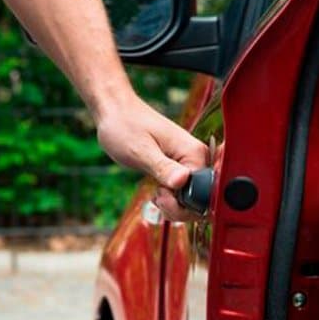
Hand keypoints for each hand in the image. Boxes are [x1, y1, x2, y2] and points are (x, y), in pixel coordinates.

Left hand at [96, 95, 209, 219]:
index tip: (161, 197)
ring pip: (192, 198)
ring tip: (155, 194)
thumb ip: (162, 167)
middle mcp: (196, 157)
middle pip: (201, 199)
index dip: (183, 204)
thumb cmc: (124, 125)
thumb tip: (182, 180)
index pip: (203, 193)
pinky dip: (171, 198)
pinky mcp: (179, 166)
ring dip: (174, 204)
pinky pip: (183, 191)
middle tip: (157, 198)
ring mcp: (188, 162)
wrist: (115, 111)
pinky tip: (157, 192)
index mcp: (194, 152)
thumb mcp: (140, 151)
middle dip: (179, 208)